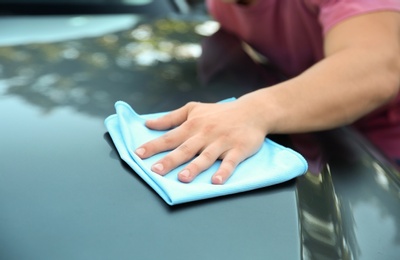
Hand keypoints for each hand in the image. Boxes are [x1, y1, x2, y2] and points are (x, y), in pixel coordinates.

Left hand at [135, 99, 267, 183]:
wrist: (252, 112)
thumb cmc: (219, 113)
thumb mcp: (194, 109)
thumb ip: (171, 118)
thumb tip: (148, 123)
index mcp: (193, 125)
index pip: (170, 137)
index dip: (153, 146)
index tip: (138, 155)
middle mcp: (205, 134)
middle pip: (185, 149)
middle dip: (170, 160)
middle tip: (156, 170)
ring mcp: (222, 142)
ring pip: (206, 156)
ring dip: (195, 167)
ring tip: (183, 178)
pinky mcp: (238, 149)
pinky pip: (230, 162)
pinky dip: (224, 171)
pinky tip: (216, 182)